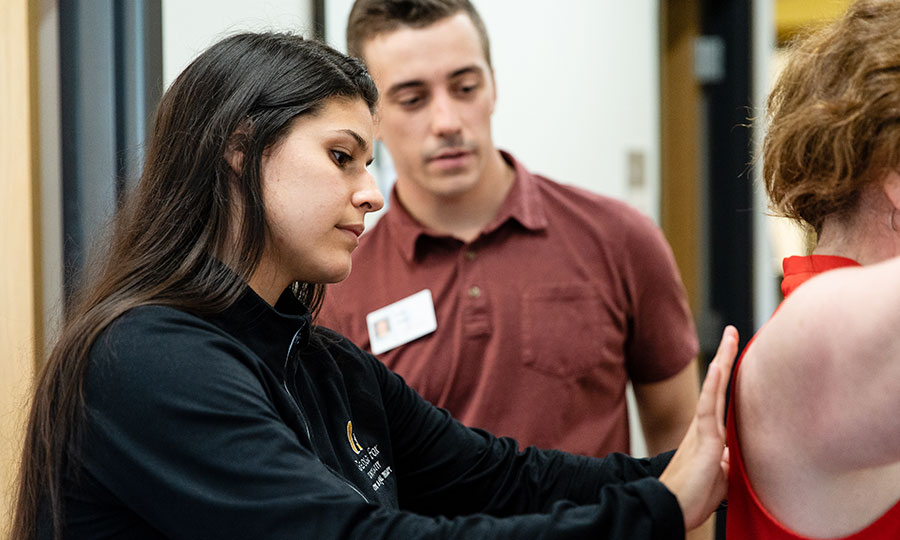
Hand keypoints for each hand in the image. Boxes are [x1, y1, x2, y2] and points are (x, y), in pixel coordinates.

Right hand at [659, 325, 737, 529]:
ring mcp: (704, 431)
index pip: (723, 399)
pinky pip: (708, 408)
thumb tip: (735, 458)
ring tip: (730, 336)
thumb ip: (728, 463)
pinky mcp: (703, 440)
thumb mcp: (720, 477)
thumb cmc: (692, 497)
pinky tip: (716, 367)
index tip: (732, 353)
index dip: (727, 375)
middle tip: (732, 331)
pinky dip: (712, 386)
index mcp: (711, 436)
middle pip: (719, 385)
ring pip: (715, 389)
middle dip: (726, 357)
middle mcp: (706, 428)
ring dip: (723, 361)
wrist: (673, 509)